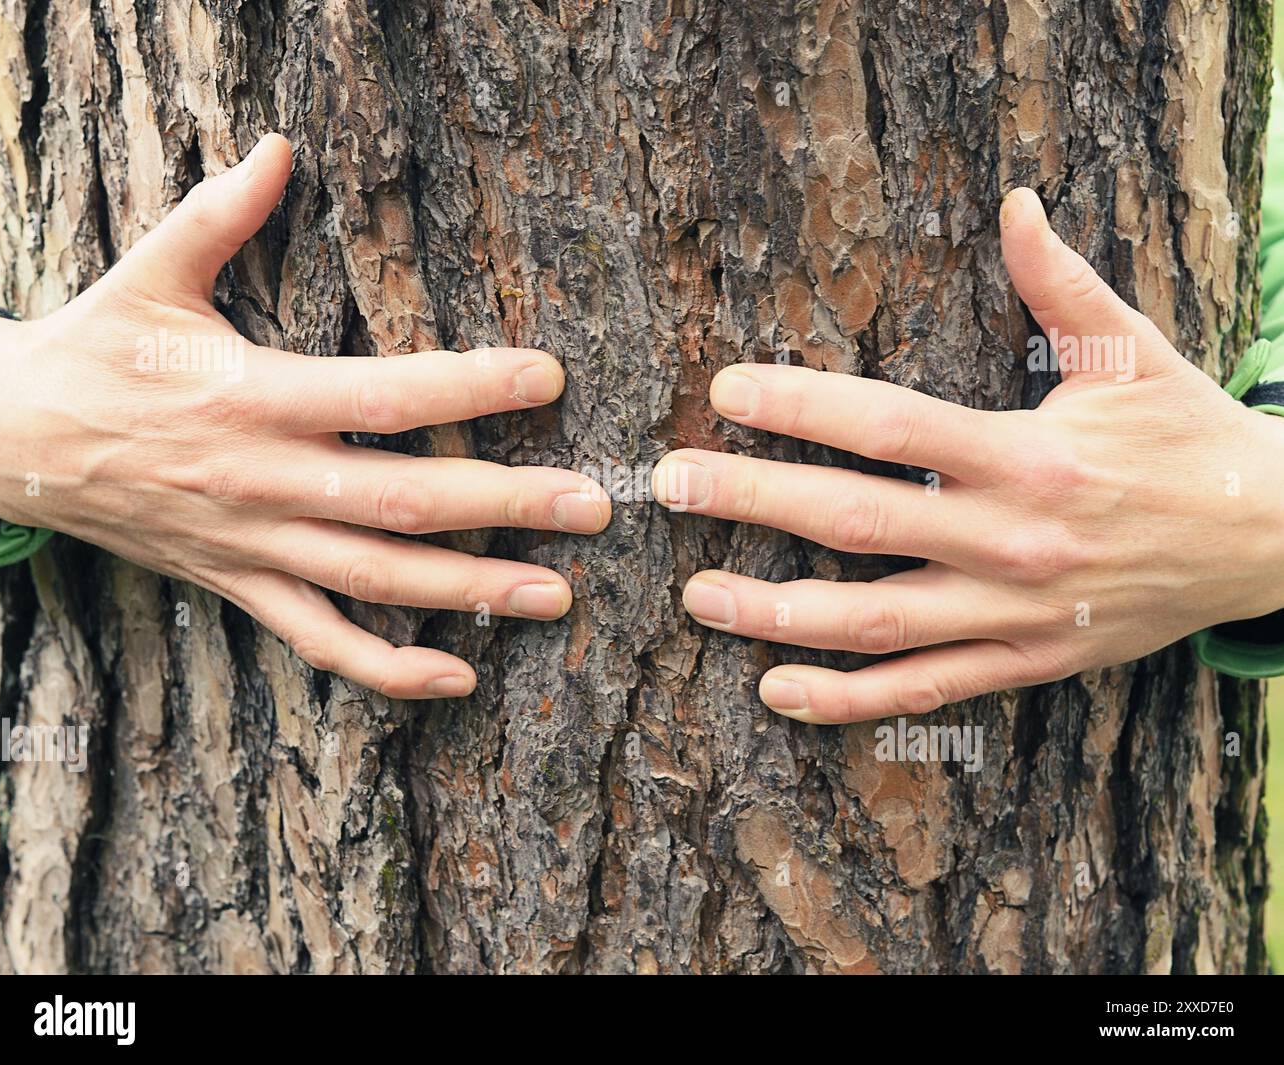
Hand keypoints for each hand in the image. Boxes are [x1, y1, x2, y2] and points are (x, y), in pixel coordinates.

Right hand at [0, 134, 610, 698]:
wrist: (12, 442)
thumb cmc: (94, 352)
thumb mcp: (147, 275)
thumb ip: (217, 215)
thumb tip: (278, 147)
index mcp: (252, 396)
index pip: (384, 396)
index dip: (471, 388)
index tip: (548, 377)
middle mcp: (264, 480)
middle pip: (402, 501)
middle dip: (505, 506)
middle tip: (593, 506)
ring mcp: (254, 546)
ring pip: (376, 581)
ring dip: (471, 594)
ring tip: (556, 594)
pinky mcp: (239, 587)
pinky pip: (320, 641)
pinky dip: (387, 668)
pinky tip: (456, 677)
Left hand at [652, 187, 1283, 723]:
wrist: (1269, 541)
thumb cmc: (1185, 439)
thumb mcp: (1135, 353)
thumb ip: (1063, 284)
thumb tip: (1015, 201)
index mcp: (1030, 455)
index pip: (892, 427)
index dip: (801, 407)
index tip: (726, 391)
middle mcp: (1013, 540)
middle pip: (860, 523)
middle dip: (754, 501)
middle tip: (669, 486)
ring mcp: (1015, 614)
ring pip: (876, 624)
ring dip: (776, 613)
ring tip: (697, 595)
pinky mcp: (1024, 664)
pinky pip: (922, 691)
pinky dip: (847, 699)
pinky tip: (776, 686)